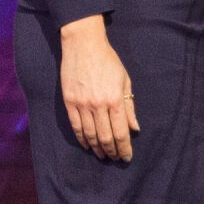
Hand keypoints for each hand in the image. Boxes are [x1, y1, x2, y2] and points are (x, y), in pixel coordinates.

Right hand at [59, 15, 137, 161]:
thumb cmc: (108, 61)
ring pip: (90, 135)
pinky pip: (76, 127)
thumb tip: (134, 129)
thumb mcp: (124, 81)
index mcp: (115, 99)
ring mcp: (82, 104)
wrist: (84, 45)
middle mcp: (98, 105)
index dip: (124, 149)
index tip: (127, 157)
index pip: (121, 133)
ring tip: (103, 155)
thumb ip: (129, 107)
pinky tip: (88, 145)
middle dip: (112, 152)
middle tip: (115, 158)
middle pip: (105, 138)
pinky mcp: (69, 102)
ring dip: (97, 149)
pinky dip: (82, 139)